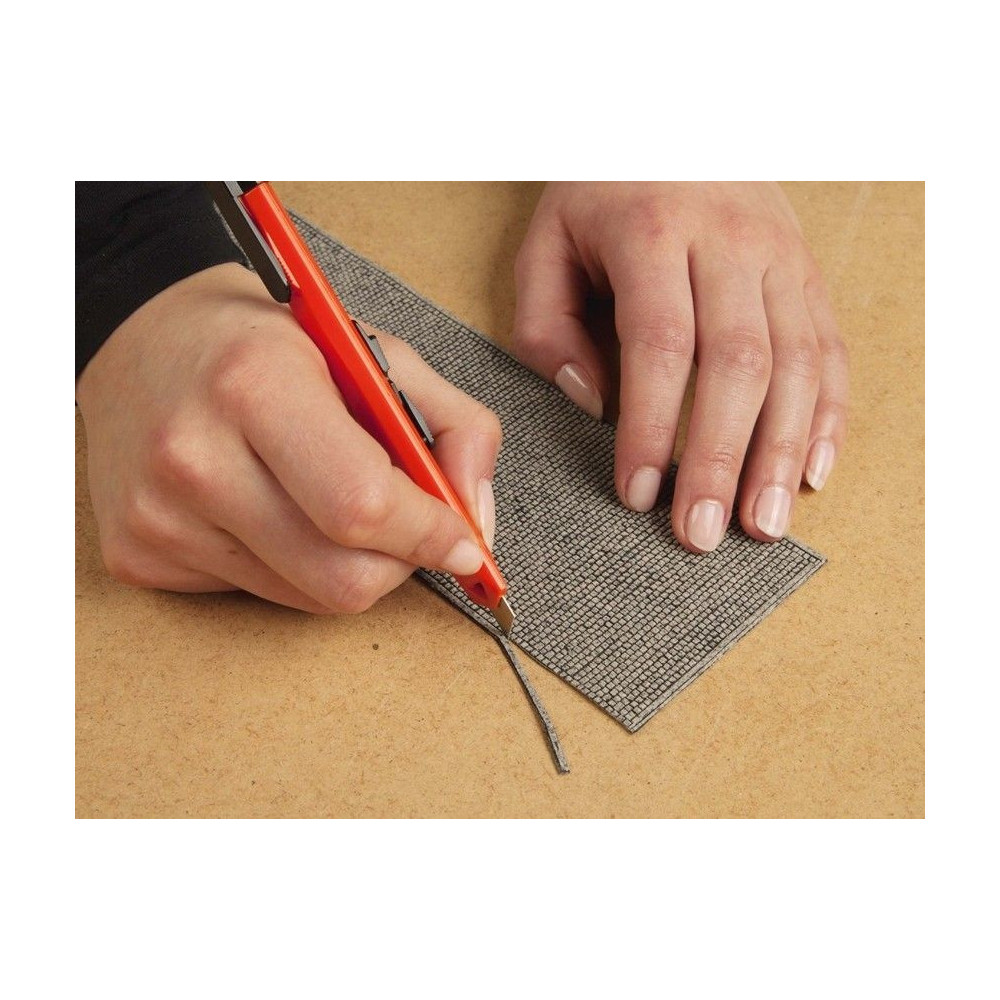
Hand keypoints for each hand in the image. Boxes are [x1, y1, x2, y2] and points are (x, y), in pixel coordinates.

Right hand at [76, 263, 502, 612]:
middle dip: (400, 563)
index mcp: (256, 385)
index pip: (363, 505)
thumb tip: (475, 517)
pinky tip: (274, 509)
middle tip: (406, 526)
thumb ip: (456, 425)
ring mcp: (159, 516)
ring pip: (308, 599)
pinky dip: (293, 567)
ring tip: (330, 501)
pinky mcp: (140, 554)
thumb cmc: (269, 344)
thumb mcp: (376, 353)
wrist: (145, 338)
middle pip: (342, 579)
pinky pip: (259, 595)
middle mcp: (195, 457)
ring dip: (350, 565)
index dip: (430, 535)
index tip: (463, 543)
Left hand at [512, 182, 847, 551]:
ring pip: (797, 364)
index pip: (661, 343)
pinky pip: (831, 351)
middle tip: (701, 533)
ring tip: (763, 524)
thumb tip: (592, 403)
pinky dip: (827, 417)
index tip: (637, 493)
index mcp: (655, 231)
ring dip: (783, 454)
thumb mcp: (547, 242)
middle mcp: (732, 242)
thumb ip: (547, 325)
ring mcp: (782, 257)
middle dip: (720, 458)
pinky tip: (812, 472)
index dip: (650, 427)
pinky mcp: (809, 274)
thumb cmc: (601, 190)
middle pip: (738, 364)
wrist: (674, 119)